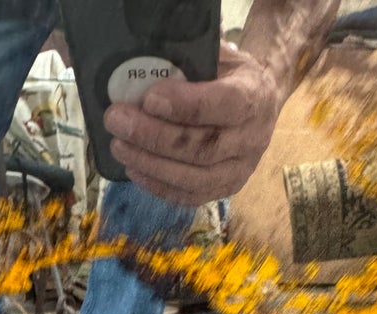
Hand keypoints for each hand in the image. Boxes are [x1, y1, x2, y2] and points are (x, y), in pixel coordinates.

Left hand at [103, 43, 281, 205]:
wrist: (259, 103)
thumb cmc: (229, 74)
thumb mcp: (218, 55)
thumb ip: (190, 58)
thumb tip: (143, 55)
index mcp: (254, 97)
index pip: (223, 105)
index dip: (185, 105)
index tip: (148, 99)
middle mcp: (252, 139)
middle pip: (202, 147)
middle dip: (154, 137)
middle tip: (117, 121)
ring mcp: (240, 170)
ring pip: (195, 178)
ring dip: (151, 164)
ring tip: (119, 147)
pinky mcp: (226, 189)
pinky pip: (191, 196)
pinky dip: (159, 186)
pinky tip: (134, 170)